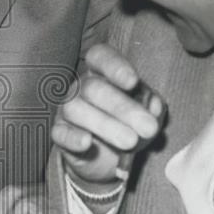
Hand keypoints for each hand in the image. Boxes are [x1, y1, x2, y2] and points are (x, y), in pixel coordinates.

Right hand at [53, 42, 165, 185]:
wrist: (110, 157)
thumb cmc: (129, 125)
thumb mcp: (146, 112)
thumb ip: (151, 105)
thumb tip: (153, 105)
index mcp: (101, 73)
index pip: (100, 57)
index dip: (115, 66)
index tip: (133, 82)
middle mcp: (81, 87)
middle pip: (93, 88)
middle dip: (122, 107)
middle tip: (148, 127)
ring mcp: (67, 110)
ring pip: (76, 109)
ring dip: (106, 125)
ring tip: (130, 141)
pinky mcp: (59, 134)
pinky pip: (60, 133)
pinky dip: (72, 137)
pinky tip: (87, 142)